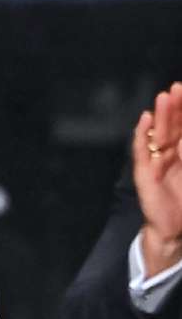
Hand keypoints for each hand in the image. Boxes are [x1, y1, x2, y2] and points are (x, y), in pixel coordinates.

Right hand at [134, 83, 181, 277]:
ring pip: (158, 134)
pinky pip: (141, 149)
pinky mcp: (144, 171)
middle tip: (177, 88)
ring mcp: (156, 161)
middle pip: (173, 126)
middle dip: (175, 107)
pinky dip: (142, 134)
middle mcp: (170, 154)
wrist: (175, 230)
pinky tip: (146, 120)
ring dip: (161, 115)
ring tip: (163, 97)